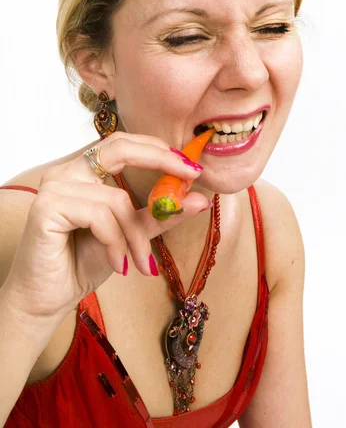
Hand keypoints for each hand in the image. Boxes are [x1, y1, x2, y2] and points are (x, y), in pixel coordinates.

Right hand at [3, 132, 209, 320]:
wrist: (47, 299)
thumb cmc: (82, 262)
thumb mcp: (130, 235)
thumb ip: (158, 214)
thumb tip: (200, 199)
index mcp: (83, 170)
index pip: (124, 143)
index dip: (159, 150)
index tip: (192, 167)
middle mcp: (66, 171)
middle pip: (119, 147)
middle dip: (160, 159)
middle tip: (190, 177)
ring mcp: (54, 187)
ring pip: (116, 198)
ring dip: (137, 235)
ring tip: (142, 263)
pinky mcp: (47, 207)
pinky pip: (100, 216)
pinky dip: (116, 242)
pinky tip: (118, 264)